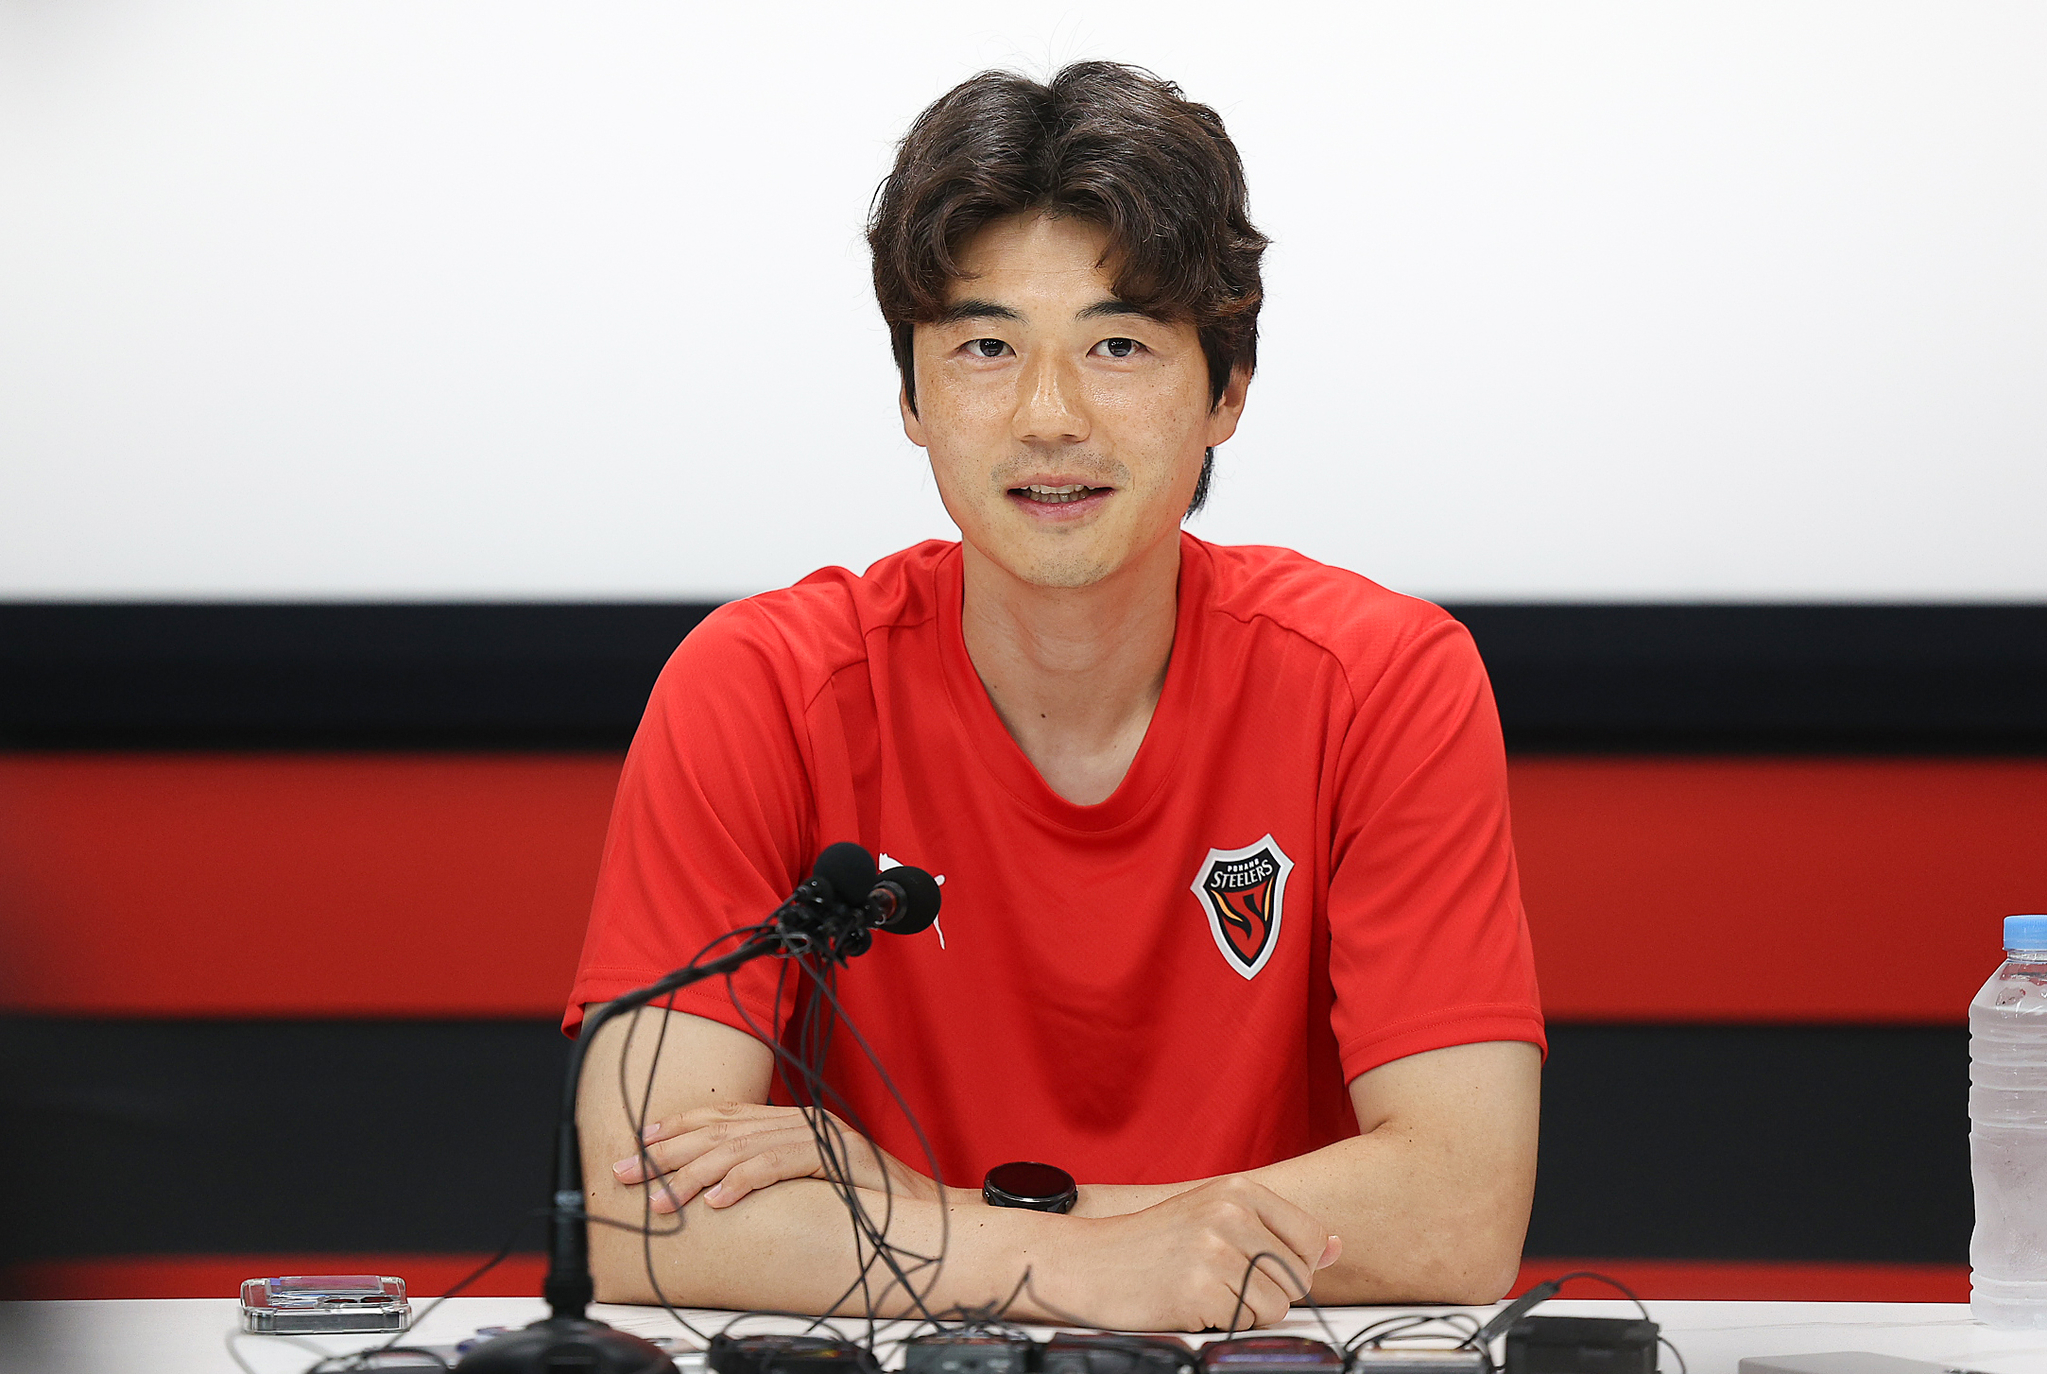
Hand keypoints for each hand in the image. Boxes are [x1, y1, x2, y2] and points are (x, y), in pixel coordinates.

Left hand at [610, 1101, 937, 1212]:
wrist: (922, 1208)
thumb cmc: (864, 1200)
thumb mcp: (807, 1177)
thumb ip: (768, 1167)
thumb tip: (715, 1182)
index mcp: (792, 1121)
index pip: (725, 1116)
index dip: (679, 1126)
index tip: (640, 1143)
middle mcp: (801, 1120)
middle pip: (722, 1130)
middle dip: (668, 1153)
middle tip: (628, 1174)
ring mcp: (819, 1135)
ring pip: (740, 1149)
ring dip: (693, 1176)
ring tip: (661, 1200)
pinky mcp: (834, 1156)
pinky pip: (777, 1165)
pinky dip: (742, 1182)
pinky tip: (716, 1200)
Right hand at [1027, 1175, 1340, 1330]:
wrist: (1087, 1263)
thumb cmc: (1151, 1243)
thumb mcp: (1213, 1216)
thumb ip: (1276, 1229)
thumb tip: (1334, 1246)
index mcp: (1238, 1189)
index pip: (1311, 1237)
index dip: (1292, 1264)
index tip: (1258, 1265)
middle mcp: (1231, 1213)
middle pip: (1297, 1276)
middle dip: (1267, 1290)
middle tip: (1220, 1279)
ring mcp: (1216, 1250)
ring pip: (1277, 1306)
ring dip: (1245, 1311)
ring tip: (1204, 1290)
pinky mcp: (1200, 1289)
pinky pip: (1245, 1324)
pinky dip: (1221, 1322)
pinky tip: (1190, 1302)